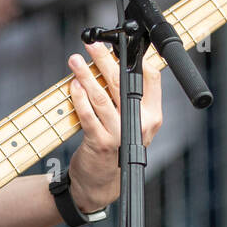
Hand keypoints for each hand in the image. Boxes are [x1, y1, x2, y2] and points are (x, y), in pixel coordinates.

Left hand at [65, 41, 163, 211]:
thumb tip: (114, 63)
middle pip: (122, 82)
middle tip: (92, 45)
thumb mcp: (130, 122)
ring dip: (86, 75)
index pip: (151, 78)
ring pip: (102, 96)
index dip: (136, 58)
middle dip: (105, 59)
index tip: (119, 43)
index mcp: (152, 115)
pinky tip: (73, 84)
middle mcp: (140, 124)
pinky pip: (88, 114)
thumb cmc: (114, 146)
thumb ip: (128, 97)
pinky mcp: (101, 143)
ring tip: (75, 60)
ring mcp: (120, 134)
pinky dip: (79, 97)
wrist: (101, 183)